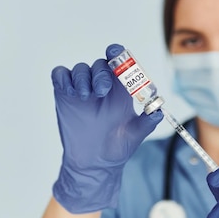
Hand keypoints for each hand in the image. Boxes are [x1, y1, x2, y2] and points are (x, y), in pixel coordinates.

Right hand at [52, 44, 162, 213]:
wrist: (94, 164)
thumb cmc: (117, 148)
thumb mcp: (135, 135)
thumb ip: (146, 122)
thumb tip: (157, 111)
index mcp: (120, 90)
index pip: (120, 64)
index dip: (118, 54)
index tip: (115, 52)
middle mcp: (102, 86)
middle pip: (100, 65)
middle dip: (101, 74)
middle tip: (101, 91)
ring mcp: (82, 90)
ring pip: (81, 69)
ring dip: (83, 78)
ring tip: (84, 96)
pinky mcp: (65, 95)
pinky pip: (61, 75)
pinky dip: (64, 78)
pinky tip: (70, 92)